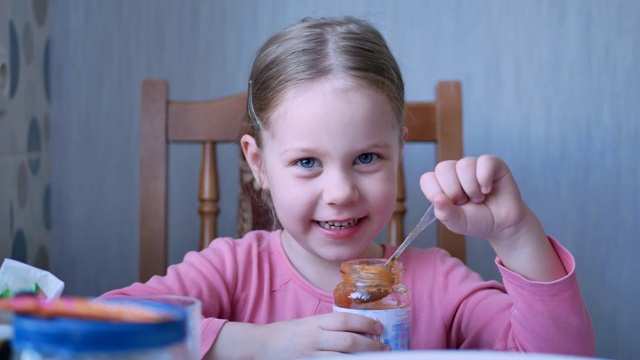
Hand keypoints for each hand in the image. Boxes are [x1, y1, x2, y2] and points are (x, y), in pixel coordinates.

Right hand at [208, 313, 387, 358]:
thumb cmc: (289, 333)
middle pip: (348, 340)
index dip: (365, 323)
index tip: (379, 327)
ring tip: (375, 358)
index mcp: (315, 322)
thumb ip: (329, 326)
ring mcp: (310, 355)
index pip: (345, 320)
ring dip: (362, 358)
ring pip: (342, 358)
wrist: (263, 345)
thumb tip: (358, 330)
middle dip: (370, 344)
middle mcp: (314, 338)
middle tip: (384, 347)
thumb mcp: (309, 323)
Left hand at [420, 155, 565, 280]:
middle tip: (465, 202)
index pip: (427, 179)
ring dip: (471, 188)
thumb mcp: (457, 222)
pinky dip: (485, 179)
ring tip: (478, 198)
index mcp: (441, 184)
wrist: (502, 225)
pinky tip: (488, 190)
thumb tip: (436, 198)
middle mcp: (455, 172)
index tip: (450, 205)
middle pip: (443, 168)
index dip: (436, 193)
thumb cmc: (477, 221)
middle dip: (454, 191)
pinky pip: (484, 162)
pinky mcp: (492, 163)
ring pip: (463, 165)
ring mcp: (473, 166)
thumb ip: (444, 212)